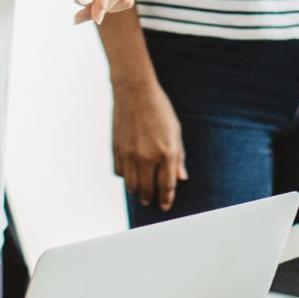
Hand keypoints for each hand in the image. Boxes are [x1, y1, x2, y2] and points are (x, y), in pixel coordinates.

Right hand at [111, 74, 186, 211]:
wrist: (135, 92)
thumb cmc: (160, 109)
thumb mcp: (176, 131)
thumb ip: (179, 156)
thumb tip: (181, 178)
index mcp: (167, 153)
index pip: (167, 185)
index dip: (166, 198)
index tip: (165, 206)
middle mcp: (148, 157)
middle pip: (148, 189)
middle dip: (150, 198)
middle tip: (150, 201)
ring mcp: (130, 155)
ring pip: (131, 185)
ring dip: (136, 191)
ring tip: (140, 192)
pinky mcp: (117, 149)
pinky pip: (120, 172)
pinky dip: (125, 176)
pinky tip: (130, 174)